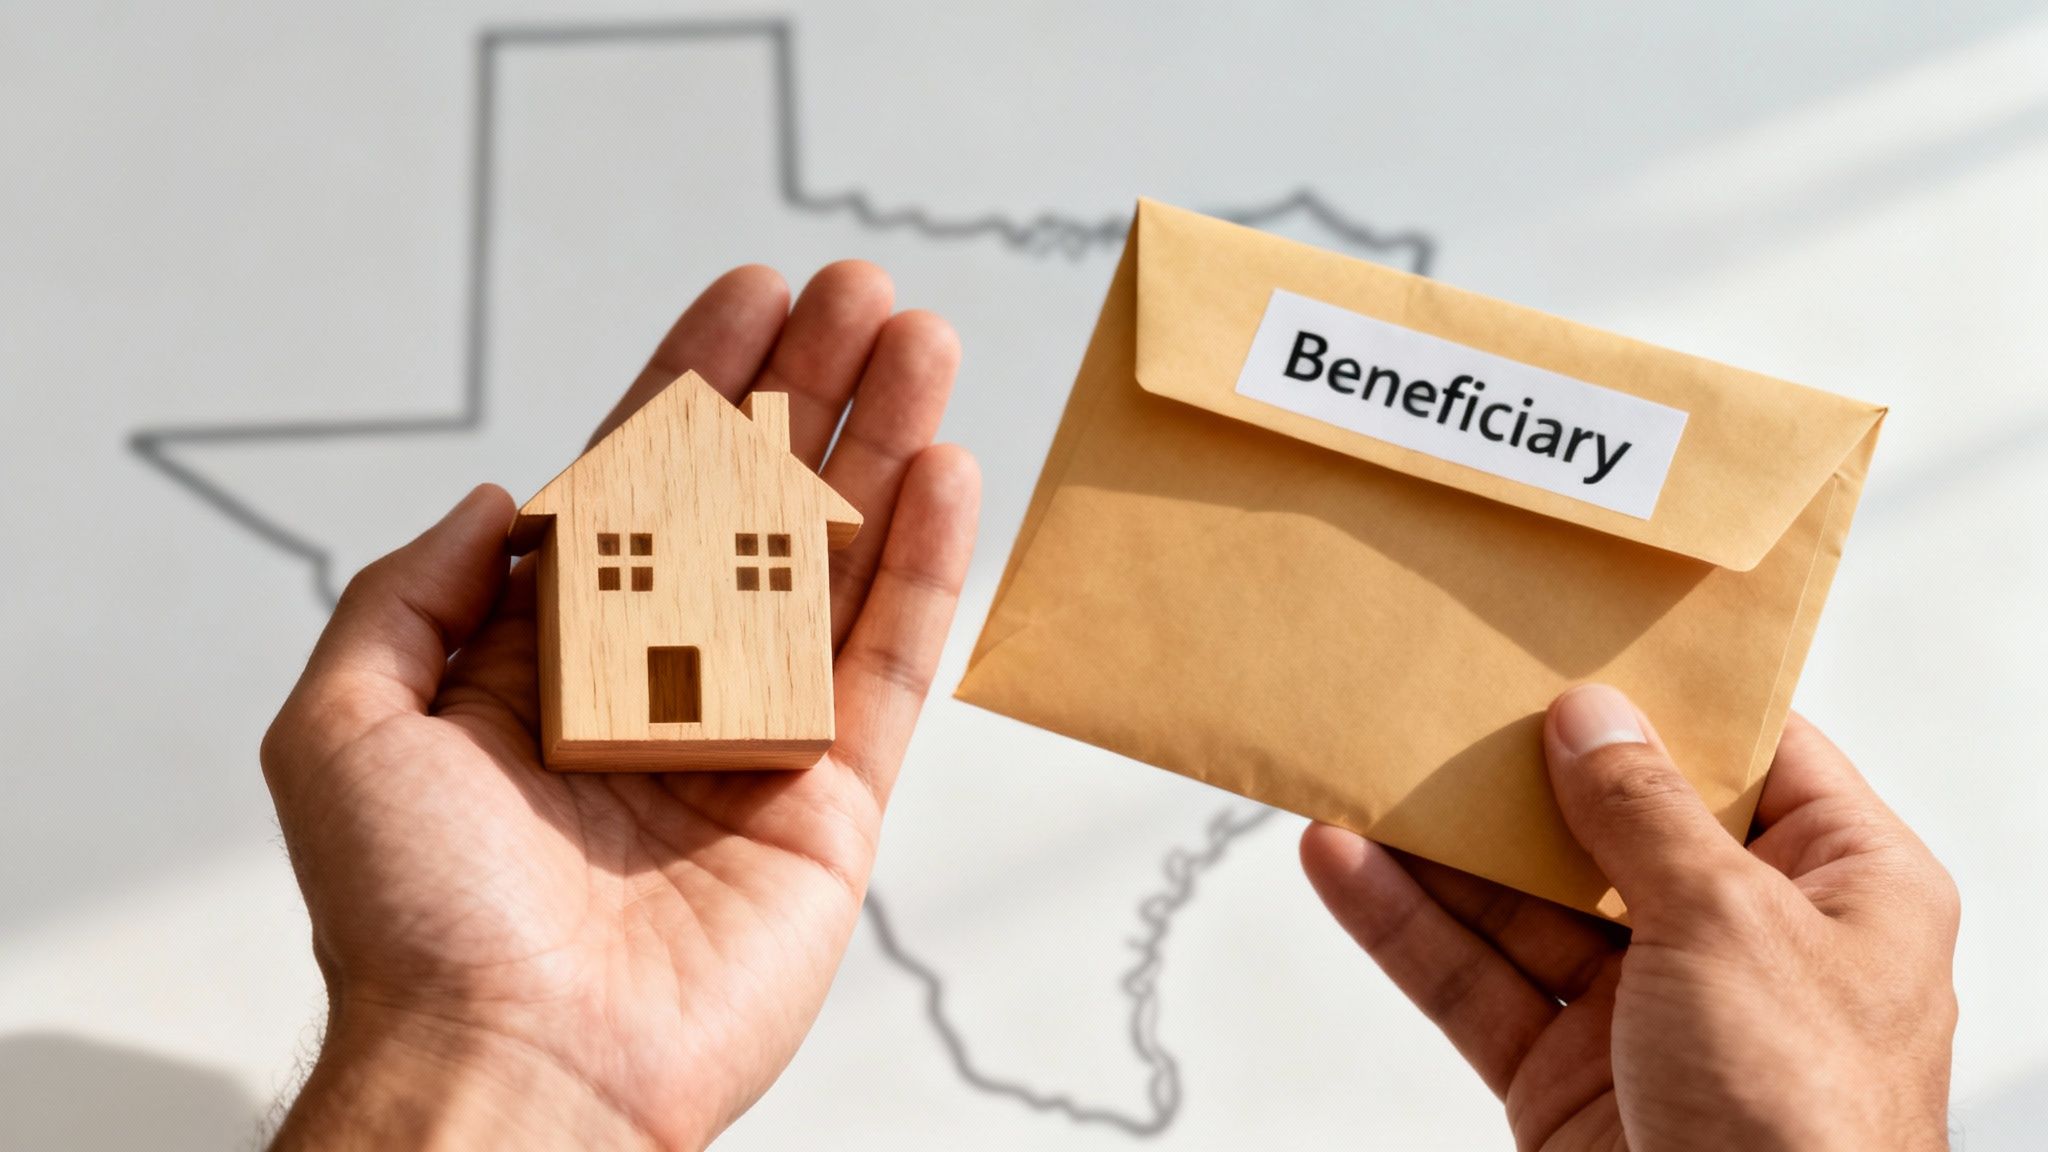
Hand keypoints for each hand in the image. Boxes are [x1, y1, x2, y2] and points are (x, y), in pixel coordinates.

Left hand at [261, 262, 978, 1149]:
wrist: (516, 1067)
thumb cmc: (416, 921)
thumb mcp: (344, 723)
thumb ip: (409, 592)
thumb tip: (502, 499)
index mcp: (551, 656)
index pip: (639, 486)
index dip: (697, 382)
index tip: (752, 296)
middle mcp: (661, 682)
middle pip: (754, 503)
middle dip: (808, 391)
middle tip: (860, 295)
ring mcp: (754, 736)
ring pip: (836, 563)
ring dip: (883, 447)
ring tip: (922, 343)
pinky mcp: (832, 801)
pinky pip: (890, 664)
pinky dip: (926, 568)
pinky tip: (946, 472)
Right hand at [1302, 684, 1958, 1150]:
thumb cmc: (1805, 1128)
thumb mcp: (1733, 927)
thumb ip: (1647, 814)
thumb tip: (1591, 717)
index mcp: (1844, 891)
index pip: (1755, 759)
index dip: (1670, 698)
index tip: (1582, 636)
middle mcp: (1749, 945)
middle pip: (1616, 827)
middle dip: (1525, 769)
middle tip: (1447, 690)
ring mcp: (1650, 1013)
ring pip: (1527, 903)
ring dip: (1442, 843)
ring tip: (1364, 763)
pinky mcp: (1566, 1076)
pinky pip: (1476, 981)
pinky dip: (1406, 924)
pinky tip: (1344, 861)